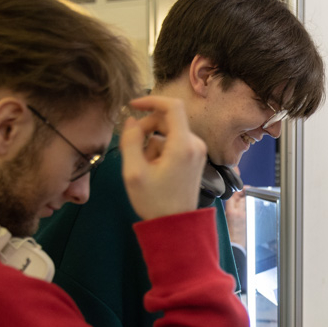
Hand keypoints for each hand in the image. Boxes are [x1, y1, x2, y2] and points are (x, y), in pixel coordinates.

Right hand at [119, 95, 207, 219]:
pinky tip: (153, 168)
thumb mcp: (134, 172)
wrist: (175, 226)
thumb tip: (131, 120)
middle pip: (168, 119)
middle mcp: (195, 144)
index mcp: (183, 145)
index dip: (151, 100)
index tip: (132, 106)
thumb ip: (130, 141)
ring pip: (169, 131)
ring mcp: (197, 151)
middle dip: (146, 127)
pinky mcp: (195, 158)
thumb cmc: (154, 201)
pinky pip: (174, 142)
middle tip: (132, 146)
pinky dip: (161, 148)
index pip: (172, 106)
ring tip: (144, 165)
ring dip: (152, 141)